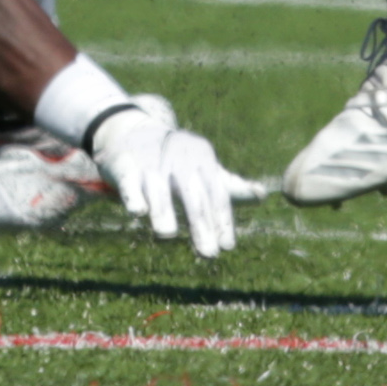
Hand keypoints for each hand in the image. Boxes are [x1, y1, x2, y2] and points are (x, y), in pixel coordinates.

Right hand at [87, 100, 262, 257]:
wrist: (135, 132)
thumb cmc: (178, 159)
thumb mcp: (204, 169)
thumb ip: (230, 186)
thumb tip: (263, 195)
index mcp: (203, 158)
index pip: (216, 193)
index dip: (222, 220)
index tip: (227, 246)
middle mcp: (179, 157)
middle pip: (192, 195)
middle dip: (201, 225)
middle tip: (209, 253)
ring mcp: (150, 160)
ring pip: (159, 188)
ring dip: (163, 210)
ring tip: (168, 235)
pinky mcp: (123, 163)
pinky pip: (129, 180)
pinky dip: (133, 195)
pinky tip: (138, 212)